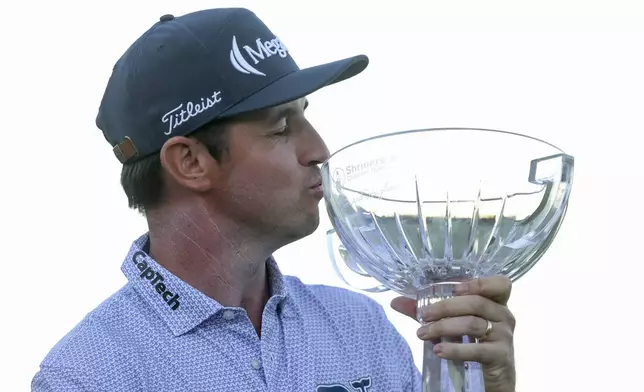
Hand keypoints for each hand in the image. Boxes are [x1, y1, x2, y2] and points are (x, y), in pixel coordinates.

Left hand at [390, 276, 515, 391]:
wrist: (493, 379)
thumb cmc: (474, 344)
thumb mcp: (454, 324)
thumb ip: (429, 311)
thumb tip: (395, 302)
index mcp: (496, 303)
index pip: (500, 284)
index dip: (479, 283)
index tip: (454, 289)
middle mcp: (504, 316)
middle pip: (476, 303)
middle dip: (445, 307)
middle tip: (424, 315)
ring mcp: (504, 336)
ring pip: (472, 324)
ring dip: (444, 327)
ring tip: (422, 333)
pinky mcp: (500, 356)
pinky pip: (477, 349)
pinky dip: (455, 349)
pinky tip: (438, 350)